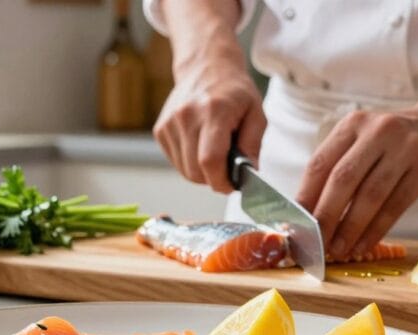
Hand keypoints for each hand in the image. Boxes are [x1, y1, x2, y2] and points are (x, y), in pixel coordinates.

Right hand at [154, 55, 265, 193]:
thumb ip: (253, 145)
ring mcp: (170, 122)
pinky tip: (200, 146)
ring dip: (201, 172)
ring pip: (185, 171)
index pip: (210, 160)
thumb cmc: (234, 92)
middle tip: (227, 168)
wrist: (206, 67)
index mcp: (214, 111)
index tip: (231, 184)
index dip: (221, 181)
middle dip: (214, 178)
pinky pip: (176, 162)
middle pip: (196, 171)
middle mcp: (187, 116)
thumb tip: (248, 174)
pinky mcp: (160, 129)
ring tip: (214, 152)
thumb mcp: (256, 113)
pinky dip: (189, 162)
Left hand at [296, 108, 417, 259]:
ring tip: (338, 250)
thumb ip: (338, 169)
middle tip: (315, 242)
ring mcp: (405, 149)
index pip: (320, 163)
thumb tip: (308, 213)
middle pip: (343, 179)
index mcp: (353, 125)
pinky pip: (395, 206)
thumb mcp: (364, 141)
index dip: (305, 196)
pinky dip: (376, 230)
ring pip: (370, 196)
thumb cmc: (394, 143)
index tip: (295, 224)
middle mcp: (378, 132)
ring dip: (350, 228)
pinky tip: (363, 245)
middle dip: (325, 216)